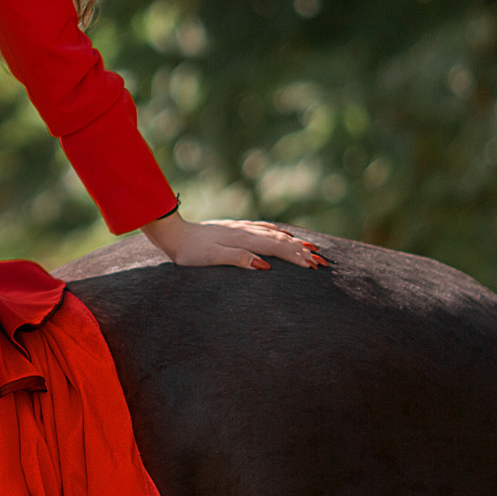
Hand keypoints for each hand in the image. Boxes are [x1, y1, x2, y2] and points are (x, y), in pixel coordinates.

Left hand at [139, 211, 326, 270]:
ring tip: (313, 249)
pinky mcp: (235, 228)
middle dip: (303, 252)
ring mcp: (241, 228)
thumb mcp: (212, 258)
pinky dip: (279, 232)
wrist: (173, 233)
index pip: (278, 249)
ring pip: (275, 233)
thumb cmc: (190, 252)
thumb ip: (238, 260)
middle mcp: (246, 231)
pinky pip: (264, 228)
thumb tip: (265, 267)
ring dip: (295, 242)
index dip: (298, 258)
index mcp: (244, 240)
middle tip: (324, 263)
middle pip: (281, 241)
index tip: (316, 267)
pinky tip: (284, 234)